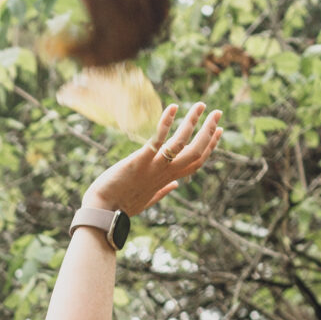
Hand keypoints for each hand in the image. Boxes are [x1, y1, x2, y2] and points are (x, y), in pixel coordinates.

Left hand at [85, 102, 223, 215]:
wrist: (102, 214)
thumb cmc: (121, 207)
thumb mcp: (147, 199)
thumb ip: (163, 191)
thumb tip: (176, 187)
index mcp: (167, 179)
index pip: (195, 162)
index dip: (210, 146)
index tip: (218, 131)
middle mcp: (164, 173)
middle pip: (196, 152)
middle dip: (209, 131)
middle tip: (217, 112)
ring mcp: (153, 167)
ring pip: (181, 143)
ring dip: (193, 122)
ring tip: (201, 105)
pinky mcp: (139, 161)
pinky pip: (157, 140)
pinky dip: (165, 123)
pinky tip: (173, 108)